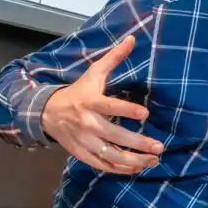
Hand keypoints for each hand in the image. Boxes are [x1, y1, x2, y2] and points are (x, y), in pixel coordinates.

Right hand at [41, 35, 163, 173]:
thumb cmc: (78, 91)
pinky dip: (119, 169)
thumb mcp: (94, 73)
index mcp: (90, 102)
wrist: (47, 112)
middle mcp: (87, 123)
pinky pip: (102, 165)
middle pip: (114, 136)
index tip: (145, 114)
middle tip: (159, 147)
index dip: (127, 111)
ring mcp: (84, 141)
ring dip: (133, 160)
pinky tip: (137, 168)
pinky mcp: (82, 154)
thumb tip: (132, 38)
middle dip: (138, 143)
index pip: (110, 107)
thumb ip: (114, 58)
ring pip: (110, 155)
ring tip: (154, 160)